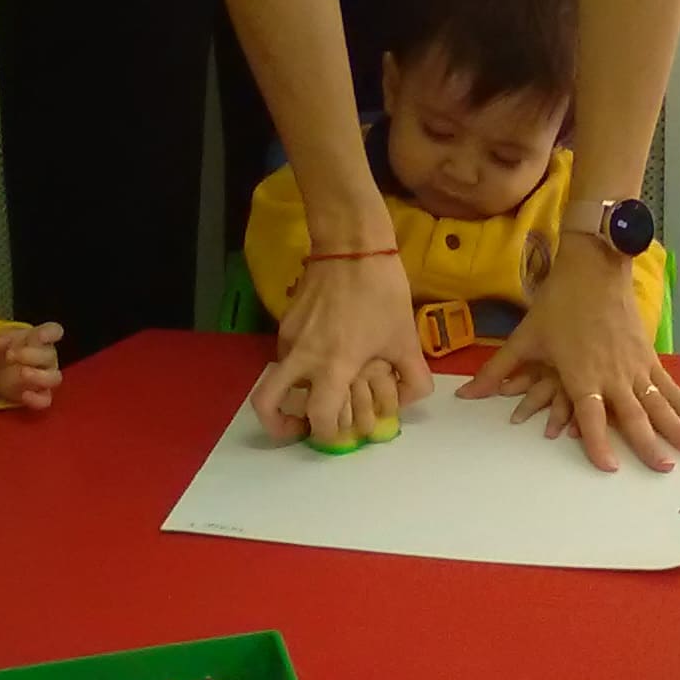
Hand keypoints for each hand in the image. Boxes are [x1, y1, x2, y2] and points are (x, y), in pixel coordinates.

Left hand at [0, 323, 64, 409]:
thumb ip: (0, 340)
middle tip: (10, 355)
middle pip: (50, 355)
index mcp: (40, 338)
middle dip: (31, 355)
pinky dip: (37, 399)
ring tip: (22, 373)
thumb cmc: (5, 349)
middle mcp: (48, 357)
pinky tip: (24, 396)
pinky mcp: (40, 395)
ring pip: (54, 378)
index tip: (40, 335)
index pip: (53, 331)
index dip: (50, 333)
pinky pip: (45, 400)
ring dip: (39, 376)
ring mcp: (46, 377)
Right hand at [252, 252, 433, 445]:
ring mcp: (289, 339)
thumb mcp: (406, 338)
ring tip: (318, 393)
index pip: (319, 419)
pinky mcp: (286, 322)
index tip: (338, 434)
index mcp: (333, 366)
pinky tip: (324, 357)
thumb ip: (413, 377)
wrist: (352, 245)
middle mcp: (302, 358)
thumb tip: (410, 401)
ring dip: (290, 395)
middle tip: (301, 427)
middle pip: (266, 405)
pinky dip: (298, 367)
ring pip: (276, 379)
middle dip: (280, 425)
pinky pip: (285, 356)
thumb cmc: (382, 292)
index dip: (328, 435)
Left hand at [461, 247, 679, 472]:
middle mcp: (612, 375)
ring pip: (659, 403)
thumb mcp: (524, 338)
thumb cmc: (557, 304)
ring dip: (676, 428)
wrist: (592, 267)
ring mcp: (634, 365)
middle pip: (634, 417)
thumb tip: (465, 394)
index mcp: (581, 375)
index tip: (609, 467)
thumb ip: (497, 371)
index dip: (598, 444)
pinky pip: (668, 385)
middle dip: (650, 445)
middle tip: (664, 469)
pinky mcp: (647, 354)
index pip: (591, 418)